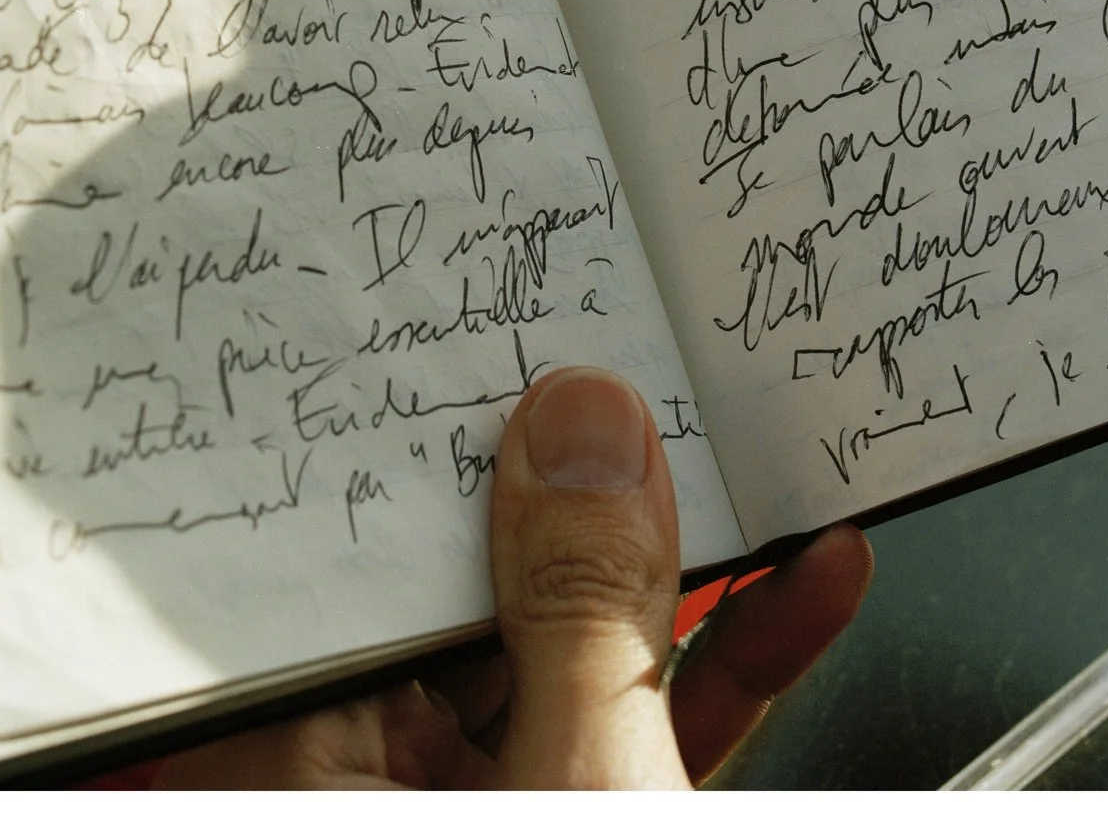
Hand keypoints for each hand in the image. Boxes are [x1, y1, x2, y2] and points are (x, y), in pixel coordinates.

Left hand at [154, 368, 871, 786]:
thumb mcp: (586, 789)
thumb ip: (584, 609)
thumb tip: (578, 430)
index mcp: (297, 773)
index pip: (349, 554)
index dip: (429, 436)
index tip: (499, 335)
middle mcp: (365, 788)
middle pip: (475, 587)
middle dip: (578, 482)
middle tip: (646, 355)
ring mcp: (480, 810)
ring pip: (578, 654)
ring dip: (683, 568)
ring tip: (750, 446)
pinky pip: (645, 729)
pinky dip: (730, 667)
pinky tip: (810, 584)